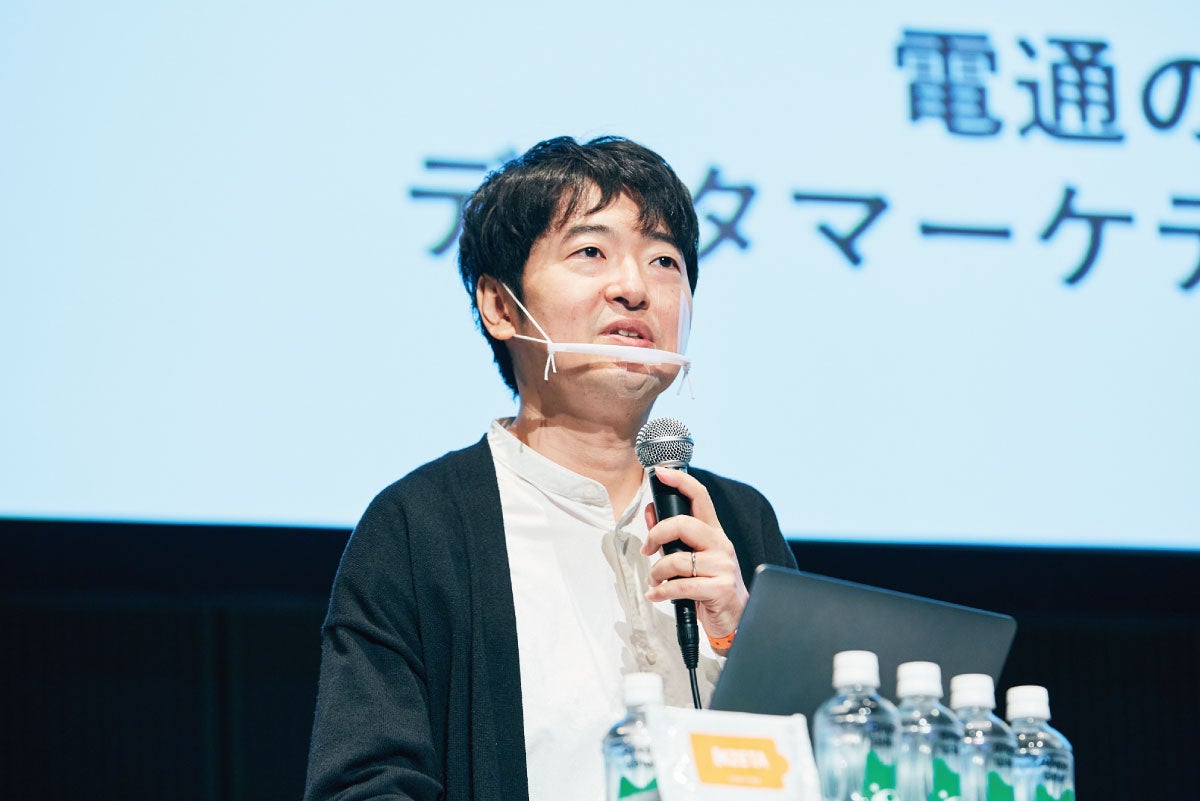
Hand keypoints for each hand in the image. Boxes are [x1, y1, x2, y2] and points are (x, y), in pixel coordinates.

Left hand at [641, 466, 748, 654]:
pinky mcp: (719, 588)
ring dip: (657, 572)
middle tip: (647, 549)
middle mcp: (721, 544)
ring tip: (655, 581)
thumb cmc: (710, 587)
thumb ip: (671, 538)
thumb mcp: (691, 559)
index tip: (660, 472)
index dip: (680, 481)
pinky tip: (656, 595)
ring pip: (677, 559)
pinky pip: (681, 586)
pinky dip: (662, 591)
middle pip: (684, 524)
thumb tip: (650, 513)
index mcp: (714, 533)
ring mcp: (722, 566)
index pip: (700, 497)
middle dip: (657, 535)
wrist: (736, 621)